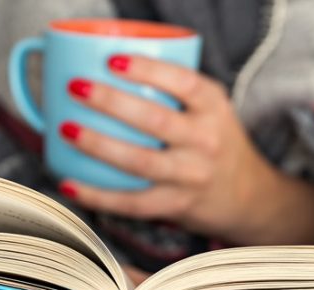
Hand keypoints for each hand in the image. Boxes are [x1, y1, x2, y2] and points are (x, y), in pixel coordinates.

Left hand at [58, 55, 313, 244]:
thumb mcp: (211, 109)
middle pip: (155, 120)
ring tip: (66, 128)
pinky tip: (69, 183)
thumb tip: (105, 72)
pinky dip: (97, 195)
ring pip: (139, 162)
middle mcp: (206, 140)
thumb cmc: (216, 143)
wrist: (248, 195)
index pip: (184, 83)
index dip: (147, 70)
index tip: (112, 60)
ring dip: (98, 145)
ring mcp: (191, 175)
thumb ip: (175, 92)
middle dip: (110, 102)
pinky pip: (131, 202)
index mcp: (213, 108)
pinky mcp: (176, 205)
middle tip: (76, 87)